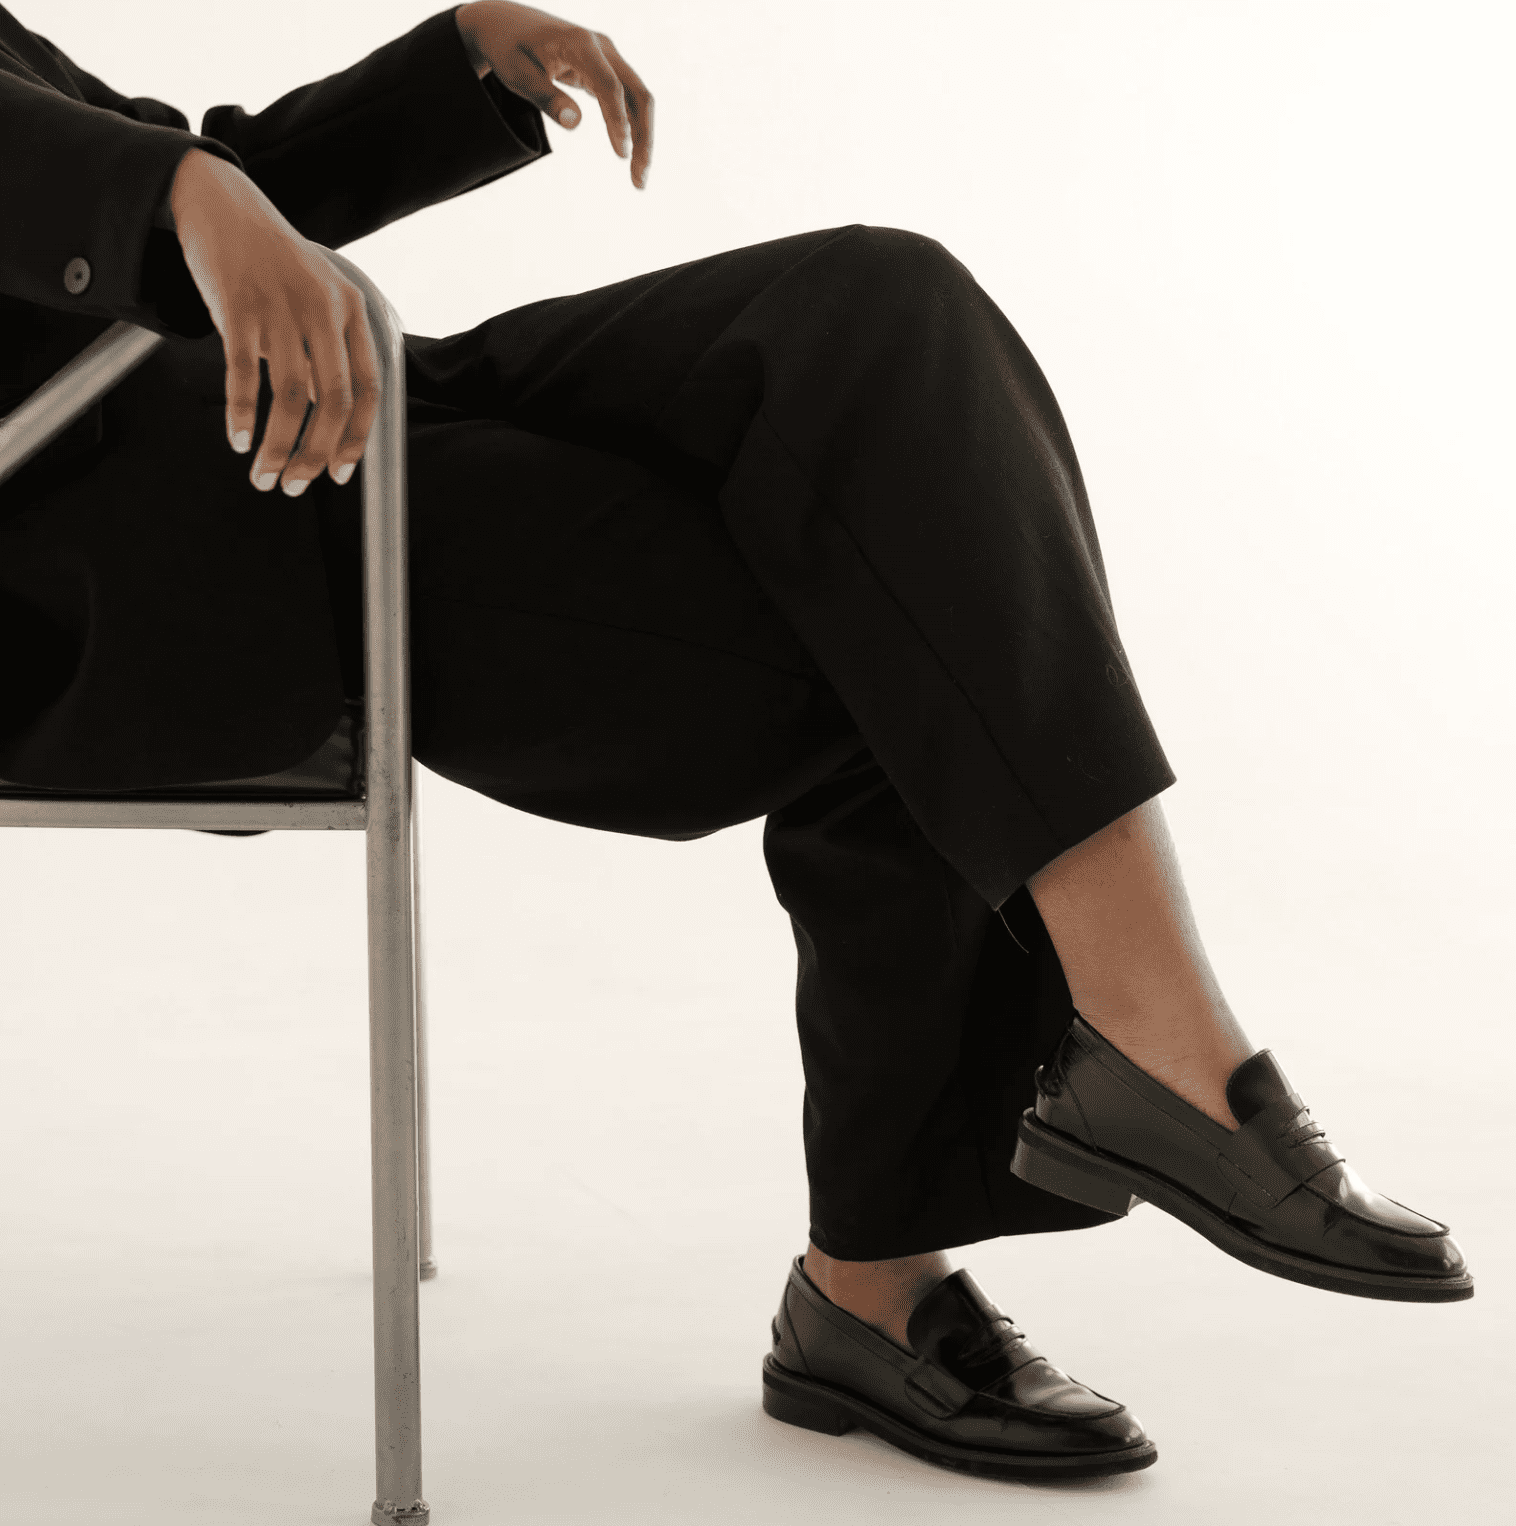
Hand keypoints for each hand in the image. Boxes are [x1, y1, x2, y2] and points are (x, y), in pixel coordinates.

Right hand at [169, 147, 380, 494]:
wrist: (222, 205)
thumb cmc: (273, 265)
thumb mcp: (316, 301)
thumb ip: (326, 355)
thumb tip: (327, 422)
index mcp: (351, 311)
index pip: (368, 389)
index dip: (356, 438)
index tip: (338, 474)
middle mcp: (323, 309)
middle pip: (332, 400)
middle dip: (315, 454)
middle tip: (295, 487)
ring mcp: (282, 306)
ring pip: (289, 395)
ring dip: (278, 446)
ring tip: (264, 477)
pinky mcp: (238, 305)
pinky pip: (243, 372)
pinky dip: (240, 413)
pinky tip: (237, 440)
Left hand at [456, 2, 652, 188]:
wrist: (507, 25)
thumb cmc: (508, 48)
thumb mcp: (518, 74)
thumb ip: (546, 97)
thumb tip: (574, 123)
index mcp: (580, 43)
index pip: (610, 85)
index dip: (618, 120)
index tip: (621, 154)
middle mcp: (602, 47)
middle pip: (637, 93)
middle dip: (643, 137)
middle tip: (639, 179)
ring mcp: (608, 58)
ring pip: (638, 99)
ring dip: (643, 138)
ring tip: (638, 177)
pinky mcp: (606, 70)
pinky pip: (627, 101)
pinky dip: (631, 128)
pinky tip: (629, 155)